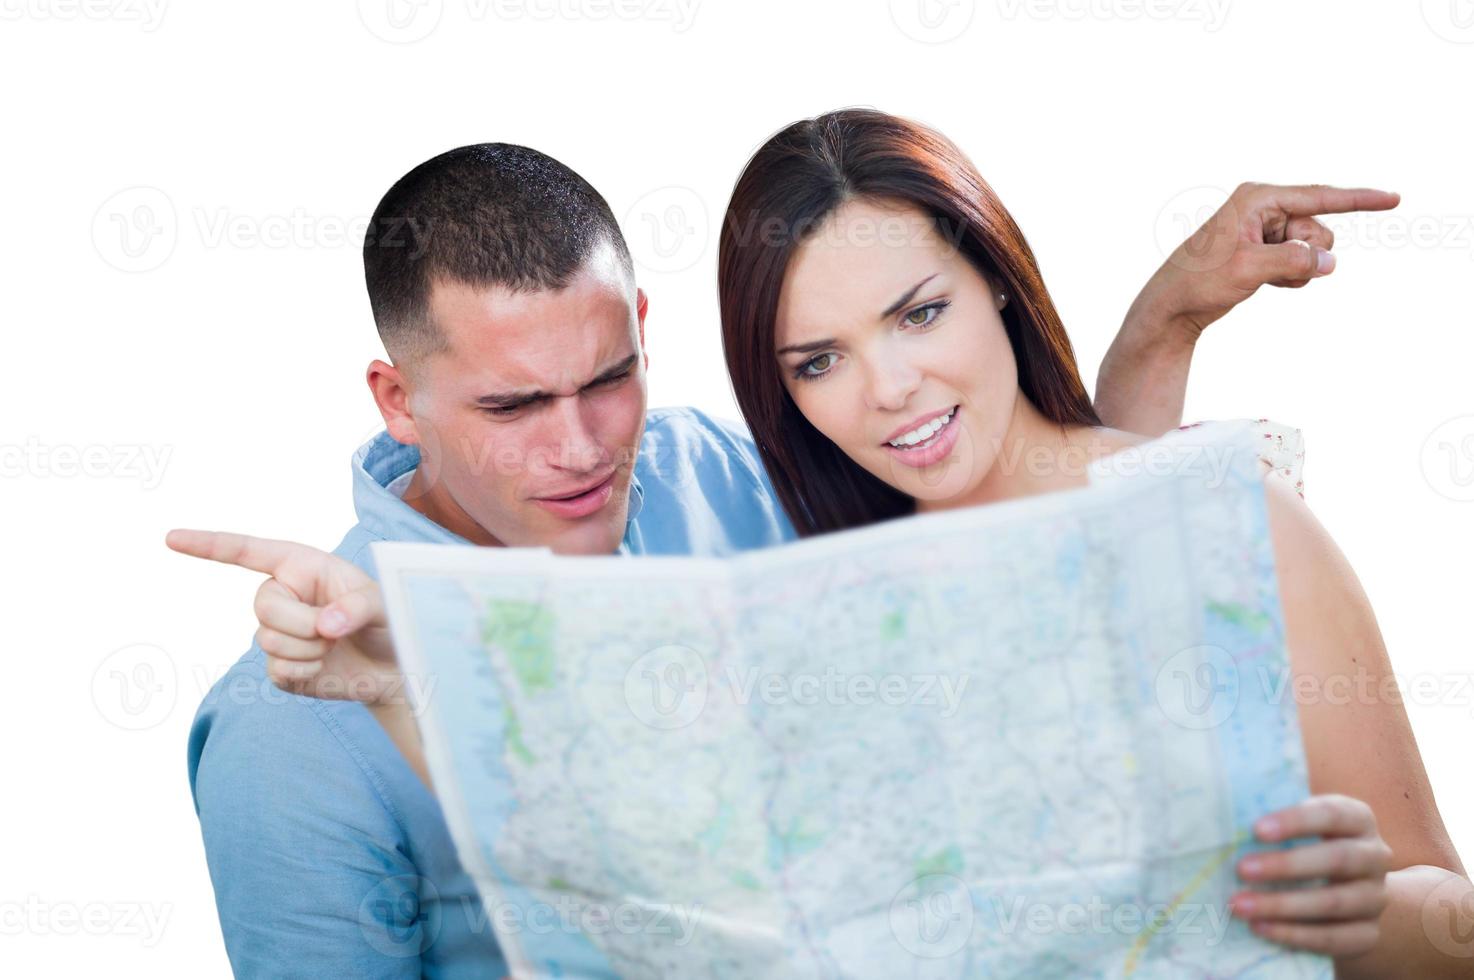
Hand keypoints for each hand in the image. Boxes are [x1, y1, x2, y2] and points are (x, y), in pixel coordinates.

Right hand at [165, 529, 401, 702]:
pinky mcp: (280, 668)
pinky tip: (325, 667)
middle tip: (335, 630)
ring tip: (335, 645)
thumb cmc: (390, 621)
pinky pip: (278, 671)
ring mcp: (277, 632)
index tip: (171, 538)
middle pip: (263, 606)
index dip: (208, 545)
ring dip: (310, 650)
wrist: (394, 668)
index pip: (247, 552)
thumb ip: (358, 607)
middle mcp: (282, 595)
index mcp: (301, 565)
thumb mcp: (384, 603)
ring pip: (269, 641)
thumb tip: (325, 625)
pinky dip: (307, 673)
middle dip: (302, 623)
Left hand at [1148, 181, 1400, 339]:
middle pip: (1318, 229)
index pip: (1320, 197)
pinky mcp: (1265, 249)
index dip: (1359, 200)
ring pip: (1312, 249)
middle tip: (1269, 269)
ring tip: (1261, 278)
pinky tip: (1263, 284)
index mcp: (1258, 198)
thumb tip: (1329, 261)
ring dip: (1297, 270)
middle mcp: (1263, 207)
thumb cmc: (1200, 282)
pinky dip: (1290, 277)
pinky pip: (1300, 263)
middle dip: (1307, 255)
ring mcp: (1265, 229)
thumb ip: (1295, 261)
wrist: (1171, 307)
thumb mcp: (1249, 270)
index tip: (1394, 199)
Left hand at [1230, 793, 1392, 958]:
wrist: (1350, 890)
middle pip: (1337, 859)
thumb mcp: (1298, 825)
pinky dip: (1295, 935)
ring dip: (1283, 905)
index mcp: (1357, 819)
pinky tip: (1261, 928)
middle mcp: (1374, 856)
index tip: (1256, 829)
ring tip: (1240, 905)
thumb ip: (1274, 820)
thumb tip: (1223, 814)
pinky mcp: (1368, 933)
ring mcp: (1375, 897)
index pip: (1332, 814)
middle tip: (1242, 870)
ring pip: (1334, 902)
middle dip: (1286, 865)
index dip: (1296, 820)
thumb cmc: (1307, 844)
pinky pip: (1335, 938)